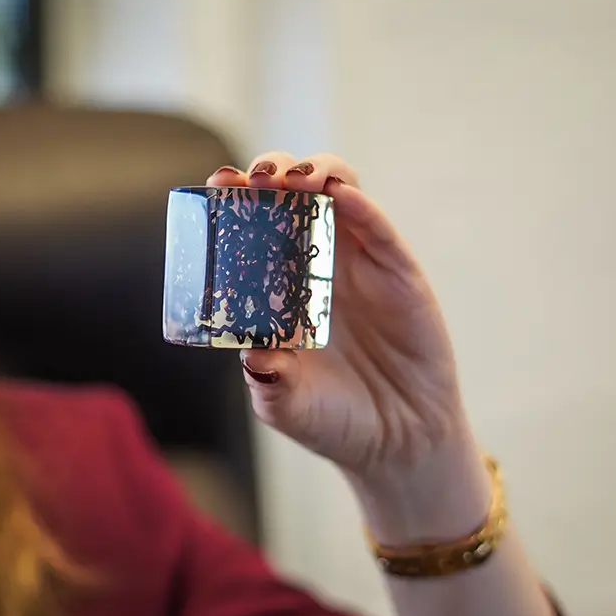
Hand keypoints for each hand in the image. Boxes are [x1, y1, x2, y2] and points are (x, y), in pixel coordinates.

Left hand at [207, 153, 472, 476]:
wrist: (396, 443)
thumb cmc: (332, 419)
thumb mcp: (285, 404)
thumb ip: (268, 380)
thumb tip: (252, 354)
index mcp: (277, 287)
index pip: (252, 226)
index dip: (234, 199)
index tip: (217, 183)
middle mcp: (315, 265)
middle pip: (293, 194)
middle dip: (271, 171)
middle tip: (255, 177)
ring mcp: (358, 264)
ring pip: (339, 192)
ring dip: (315, 173)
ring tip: (294, 179)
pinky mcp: (398, 274)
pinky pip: (380, 230)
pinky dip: (361, 205)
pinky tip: (341, 195)